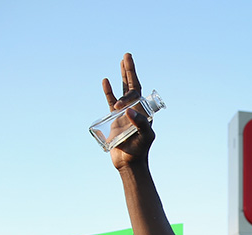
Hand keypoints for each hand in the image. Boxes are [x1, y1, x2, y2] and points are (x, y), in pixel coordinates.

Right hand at [103, 53, 155, 169]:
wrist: (129, 161)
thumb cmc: (140, 150)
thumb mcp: (145, 137)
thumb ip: (141, 124)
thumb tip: (128, 110)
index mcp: (144, 110)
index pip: (136, 93)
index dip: (128, 93)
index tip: (119, 106)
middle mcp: (135, 108)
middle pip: (132, 85)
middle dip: (129, 70)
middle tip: (127, 55)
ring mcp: (124, 112)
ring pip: (123, 90)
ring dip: (122, 76)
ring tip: (121, 61)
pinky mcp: (115, 118)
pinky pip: (111, 100)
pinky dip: (109, 91)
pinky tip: (106, 80)